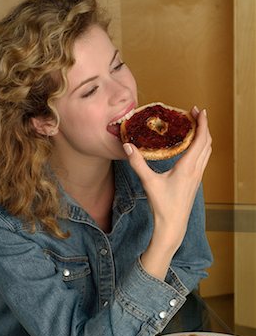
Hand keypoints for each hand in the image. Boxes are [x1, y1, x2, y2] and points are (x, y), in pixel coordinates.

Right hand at [123, 108, 211, 277]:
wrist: (173, 225)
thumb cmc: (163, 206)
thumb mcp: (148, 182)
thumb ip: (137, 163)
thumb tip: (127, 146)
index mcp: (188, 168)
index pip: (201, 140)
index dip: (202, 123)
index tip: (199, 110)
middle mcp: (196, 170)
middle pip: (207, 143)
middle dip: (204, 126)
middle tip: (195, 114)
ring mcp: (198, 176)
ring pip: (207, 151)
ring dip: (204, 137)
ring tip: (194, 126)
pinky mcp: (195, 181)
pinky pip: (203, 159)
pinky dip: (201, 147)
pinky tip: (191, 147)